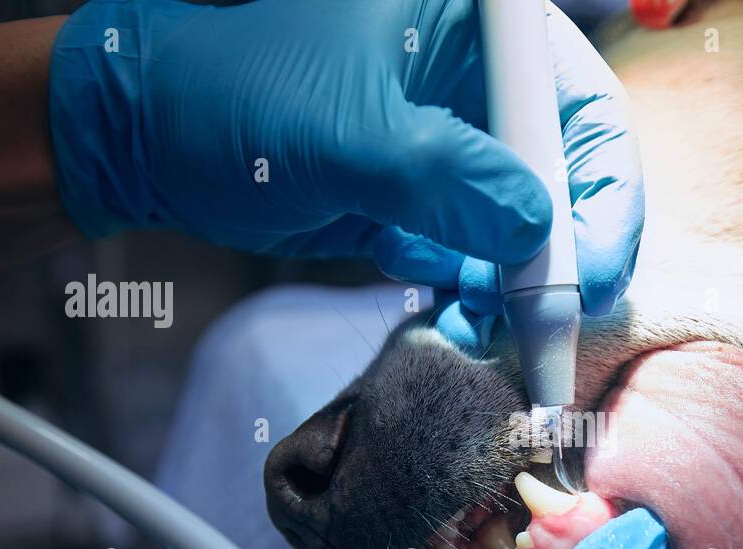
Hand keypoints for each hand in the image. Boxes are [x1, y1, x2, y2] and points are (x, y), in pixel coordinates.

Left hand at [48, 0, 642, 317]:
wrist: (140, 138)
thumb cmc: (228, 95)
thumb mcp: (347, 134)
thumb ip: (449, 179)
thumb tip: (537, 231)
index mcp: (473, 21)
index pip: (579, 107)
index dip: (601, 194)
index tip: (588, 275)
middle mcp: (475, 76)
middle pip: (565, 170)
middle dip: (560, 251)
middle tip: (547, 321)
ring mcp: (451, 139)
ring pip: (525, 220)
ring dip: (517, 281)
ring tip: (488, 323)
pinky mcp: (424, 192)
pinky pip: (478, 247)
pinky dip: (475, 287)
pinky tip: (456, 309)